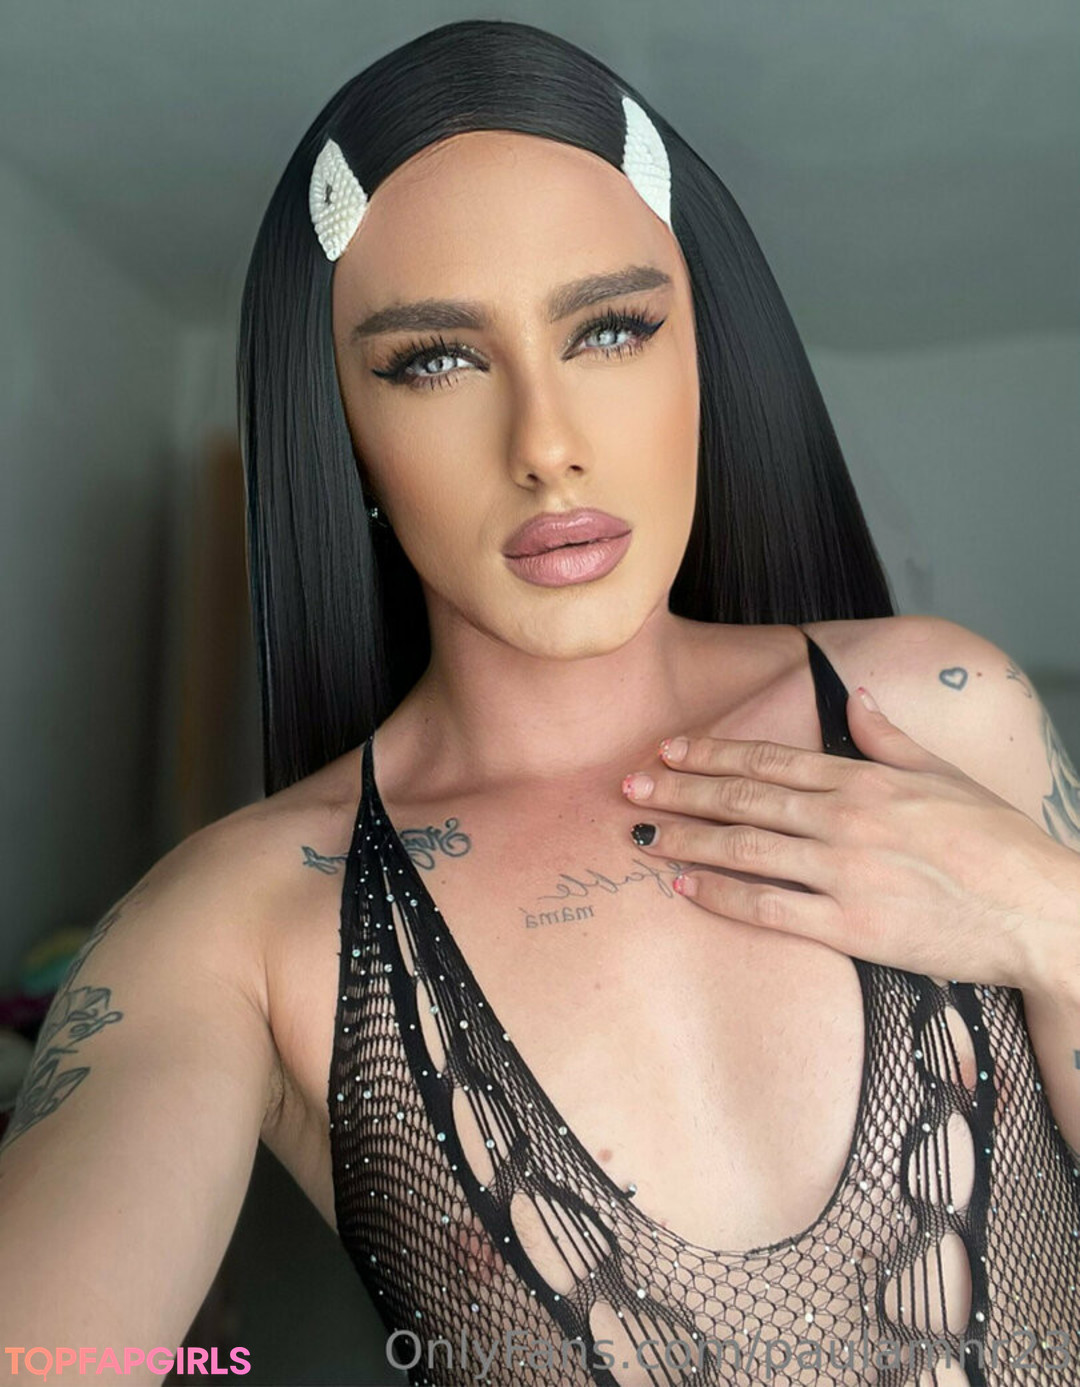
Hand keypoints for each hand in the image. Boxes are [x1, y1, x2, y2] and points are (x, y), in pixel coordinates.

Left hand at [621, 689, 1074, 989]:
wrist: (1040, 910)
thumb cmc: (998, 842)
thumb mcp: (946, 774)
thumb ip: (891, 738)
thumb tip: (857, 700)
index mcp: (865, 779)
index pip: (770, 759)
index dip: (713, 753)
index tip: (669, 749)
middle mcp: (845, 819)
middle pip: (743, 797)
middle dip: (680, 788)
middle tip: (630, 786)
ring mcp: (844, 872)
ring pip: (745, 848)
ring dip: (686, 837)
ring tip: (641, 832)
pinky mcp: (850, 926)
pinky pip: (769, 908)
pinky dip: (721, 895)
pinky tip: (685, 886)